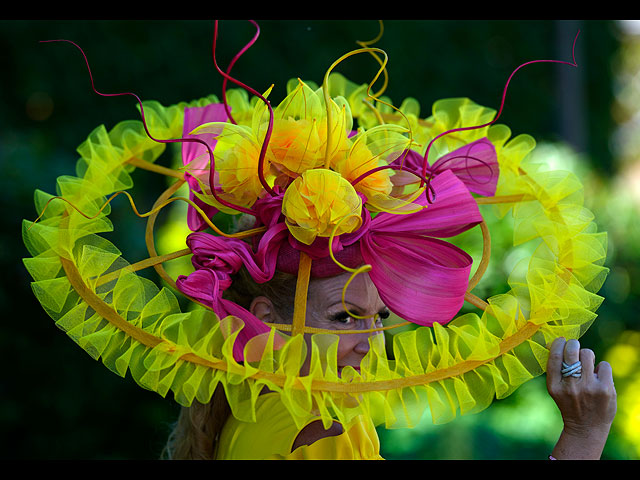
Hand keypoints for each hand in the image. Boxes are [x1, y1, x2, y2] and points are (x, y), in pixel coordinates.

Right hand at [546, 337, 616, 458]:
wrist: (586, 428)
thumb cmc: (569, 403)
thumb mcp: (555, 389)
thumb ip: (555, 370)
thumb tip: (558, 343)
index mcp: (555, 385)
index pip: (555, 356)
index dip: (558, 343)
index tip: (561, 341)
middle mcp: (571, 386)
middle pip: (572, 350)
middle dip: (573, 344)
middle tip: (574, 347)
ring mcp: (589, 387)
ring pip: (588, 354)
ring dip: (587, 356)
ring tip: (587, 366)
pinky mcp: (605, 389)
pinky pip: (604, 364)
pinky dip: (601, 368)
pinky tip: (598, 377)